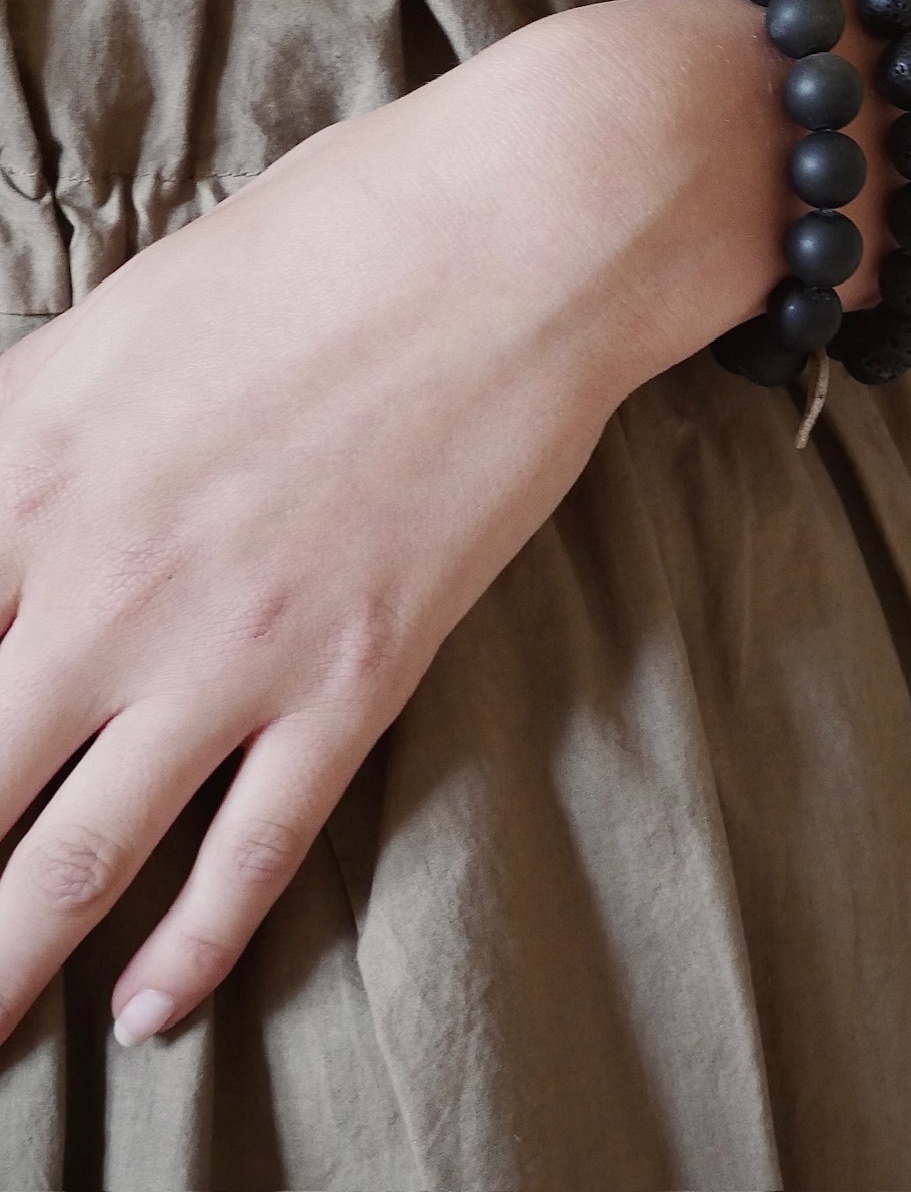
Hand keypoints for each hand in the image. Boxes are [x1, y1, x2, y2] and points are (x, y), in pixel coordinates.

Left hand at [0, 0, 798, 1047]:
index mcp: (28, 464)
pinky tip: (147, 1013)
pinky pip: (254, 848)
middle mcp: (101, 579)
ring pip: (75, 857)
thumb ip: (32, 426)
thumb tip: (2, 502)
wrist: (521, 238)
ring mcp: (229, 646)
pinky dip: (192, 947)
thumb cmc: (330, 234)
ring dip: (5, 965)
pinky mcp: (353, 679)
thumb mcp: (129, 309)